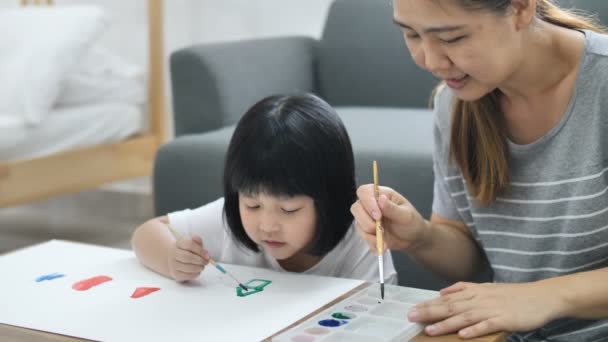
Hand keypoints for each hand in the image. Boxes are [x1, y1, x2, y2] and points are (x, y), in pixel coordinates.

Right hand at [168, 235, 209, 281]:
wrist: (174, 259)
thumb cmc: (187, 251)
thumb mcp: (193, 244)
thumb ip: (197, 242)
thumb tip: (198, 241)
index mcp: (179, 243)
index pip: (189, 245)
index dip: (200, 250)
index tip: (207, 255)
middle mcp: (174, 253)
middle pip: (187, 257)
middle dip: (200, 260)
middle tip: (206, 262)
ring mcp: (173, 264)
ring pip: (187, 267)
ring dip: (198, 268)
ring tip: (202, 266)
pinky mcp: (175, 274)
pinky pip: (186, 276)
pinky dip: (195, 274)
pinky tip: (197, 271)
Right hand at [350, 184, 428, 251]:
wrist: (412, 239)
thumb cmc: (411, 222)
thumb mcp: (406, 215)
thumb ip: (392, 208)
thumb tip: (381, 198)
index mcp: (381, 195)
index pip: (364, 192)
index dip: (367, 202)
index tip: (378, 215)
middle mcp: (371, 205)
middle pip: (356, 208)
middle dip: (366, 221)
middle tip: (379, 228)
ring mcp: (367, 218)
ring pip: (358, 224)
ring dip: (370, 235)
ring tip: (385, 240)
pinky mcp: (367, 231)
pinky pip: (363, 237)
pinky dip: (373, 243)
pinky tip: (383, 245)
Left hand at [408, 282, 560, 338]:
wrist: (541, 296)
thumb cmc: (512, 295)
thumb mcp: (485, 288)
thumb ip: (463, 289)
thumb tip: (442, 292)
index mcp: (474, 291)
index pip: (446, 299)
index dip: (428, 304)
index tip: (412, 309)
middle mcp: (480, 299)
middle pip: (451, 306)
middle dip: (429, 312)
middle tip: (412, 317)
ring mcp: (492, 309)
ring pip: (464, 317)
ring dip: (446, 324)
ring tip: (430, 330)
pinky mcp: (505, 319)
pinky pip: (487, 325)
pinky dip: (474, 330)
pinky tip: (462, 335)